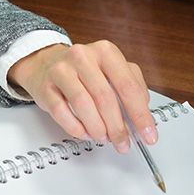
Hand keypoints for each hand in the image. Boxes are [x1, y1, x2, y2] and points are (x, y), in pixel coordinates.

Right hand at [7, 41, 154, 153]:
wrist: (46, 63)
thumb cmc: (84, 71)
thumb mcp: (112, 71)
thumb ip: (132, 88)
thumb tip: (142, 116)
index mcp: (106, 51)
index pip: (128, 86)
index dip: (140, 114)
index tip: (147, 134)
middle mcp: (83, 56)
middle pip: (105, 97)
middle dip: (117, 127)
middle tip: (123, 142)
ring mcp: (62, 70)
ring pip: (83, 104)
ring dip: (97, 128)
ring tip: (103, 137)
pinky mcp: (46, 86)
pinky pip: (61, 112)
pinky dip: (76, 128)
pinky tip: (85, 133)